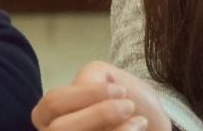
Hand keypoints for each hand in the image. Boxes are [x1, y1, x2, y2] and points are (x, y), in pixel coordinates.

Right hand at [32, 61, 169, 130]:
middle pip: (59, 129)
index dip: (87, 94)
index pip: (53, 102)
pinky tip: (138, 130)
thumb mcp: (105, 77)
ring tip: (139, 121)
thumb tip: (84, 89)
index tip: (121, 90)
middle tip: (129, 106)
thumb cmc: (130, 102)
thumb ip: (88, 78)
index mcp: (50, 115)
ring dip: (113, 130)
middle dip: (99, 114)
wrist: (152, 125)